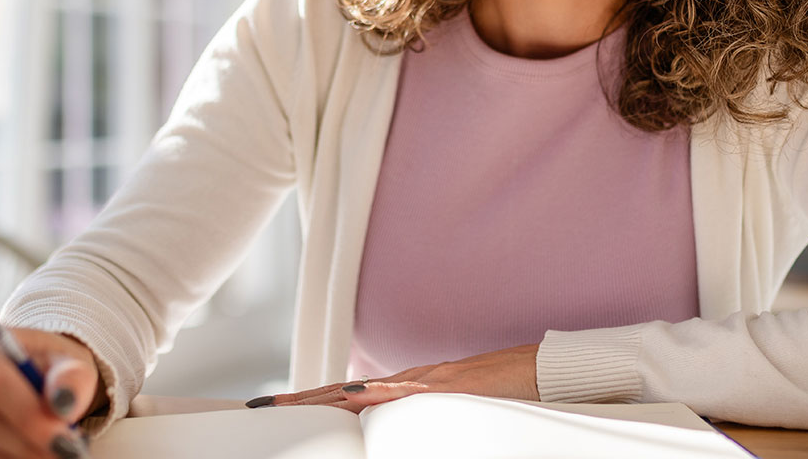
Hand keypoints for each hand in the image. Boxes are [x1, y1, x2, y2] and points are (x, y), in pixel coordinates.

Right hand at [0, 323, 106, 457]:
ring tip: (53, 456)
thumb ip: (70, 377)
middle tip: (62, 454)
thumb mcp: (69, 362)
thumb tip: (64, 404)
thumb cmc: (49, 366)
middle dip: (21, 441)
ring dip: (13, 456)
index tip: (60, 436)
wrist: (32, 377)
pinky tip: (30, 456)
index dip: (24, 412)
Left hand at [255, 343, 539, 414]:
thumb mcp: (452, 412)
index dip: (314, 403)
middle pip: (344, 391)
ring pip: (364, 390)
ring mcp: (427, 382)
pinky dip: (381, 395)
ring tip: (289, 406)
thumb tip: (396, 434)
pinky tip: (355, 398)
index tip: (281, 411)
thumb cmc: (505, 395)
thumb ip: (421, 418)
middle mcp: (411, 382)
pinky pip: (407, 392)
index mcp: (408, 391)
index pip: (350, 398)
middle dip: (304, 401)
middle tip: (264, 408)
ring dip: (325, 398)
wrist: (543, 372)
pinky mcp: (448, 387)